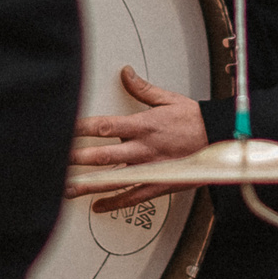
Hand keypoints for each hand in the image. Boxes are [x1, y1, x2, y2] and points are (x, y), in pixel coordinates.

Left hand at [68, 65, 209, 211]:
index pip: (105, 126)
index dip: (81, 128)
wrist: (221, 140)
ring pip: (114, 179)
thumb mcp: (169, 99)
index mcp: (144, 125)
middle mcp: (144, 148)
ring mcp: (150, 169)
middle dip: (77, 159)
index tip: (63, 129)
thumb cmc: (195, 121)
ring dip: (89, 185)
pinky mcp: (159, 184)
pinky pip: (133, 196)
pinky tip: (97, 206)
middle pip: (103, 155)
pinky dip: (114, 202)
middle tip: (56, 162)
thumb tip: (126, 73)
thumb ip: (143, 89)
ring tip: (67, 189)